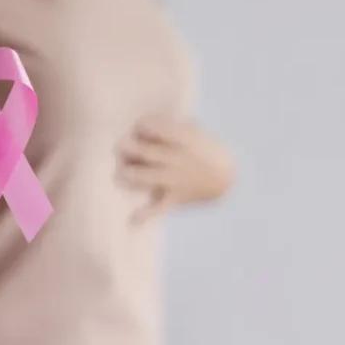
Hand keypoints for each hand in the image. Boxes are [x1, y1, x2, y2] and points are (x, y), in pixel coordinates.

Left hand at [117, 116, 233, 207]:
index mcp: (182, 139)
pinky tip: (132, 219)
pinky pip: (158, 208)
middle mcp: (177, 159)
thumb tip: (140, 125)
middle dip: (128, 147)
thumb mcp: (192, 130)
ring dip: (129, 174)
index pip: (154, 128)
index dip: (142, 125)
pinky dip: (145, 215)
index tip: (139, 127)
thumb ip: (169, 125)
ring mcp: (175, 180)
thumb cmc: (201, 148)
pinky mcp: (174, 198)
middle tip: (120, 146)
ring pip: (146, 177)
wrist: (224, 176)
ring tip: (121, 172)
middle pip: (145, 152)